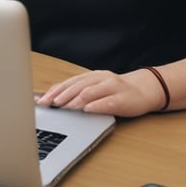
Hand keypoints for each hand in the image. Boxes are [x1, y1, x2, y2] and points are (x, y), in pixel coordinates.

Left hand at [36, 68, 166, 117]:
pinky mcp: (123, 98)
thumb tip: (52, 99)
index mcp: (91, 77)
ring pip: (90, 92)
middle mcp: (100, 78)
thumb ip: (78, 93)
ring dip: (75, 100)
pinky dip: (96, 105)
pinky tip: (87, 109)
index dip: (54, 91)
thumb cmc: (116, 92)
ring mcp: (112, 87)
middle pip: (77, 86)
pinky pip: (108, 101)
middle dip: (61, 95)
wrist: (145, 90)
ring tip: (63, 107)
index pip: (69, 83)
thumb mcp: (96, 90)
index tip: (41, 100)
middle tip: (49, 104)